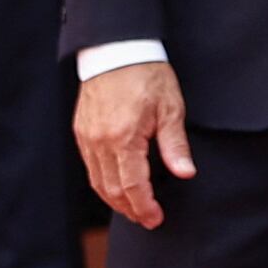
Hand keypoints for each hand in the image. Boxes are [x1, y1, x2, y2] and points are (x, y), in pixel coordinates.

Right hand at [78, 62, 197, 228]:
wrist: (116, 48)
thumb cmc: (147, 74)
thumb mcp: (170, 107)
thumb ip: (175, 144)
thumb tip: (186, 173)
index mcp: (124, 138)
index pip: (132, 186)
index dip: (145, 207)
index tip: (156, 219)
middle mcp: (100, 141)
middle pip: (111, 190)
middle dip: (130, 209)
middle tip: (147, 219)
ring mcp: (87, 137)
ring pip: (97, 182)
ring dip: (115, 200)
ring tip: (133, 208)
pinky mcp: (81, 130)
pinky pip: (90, 166)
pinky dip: (103, 182)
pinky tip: (117, 185)